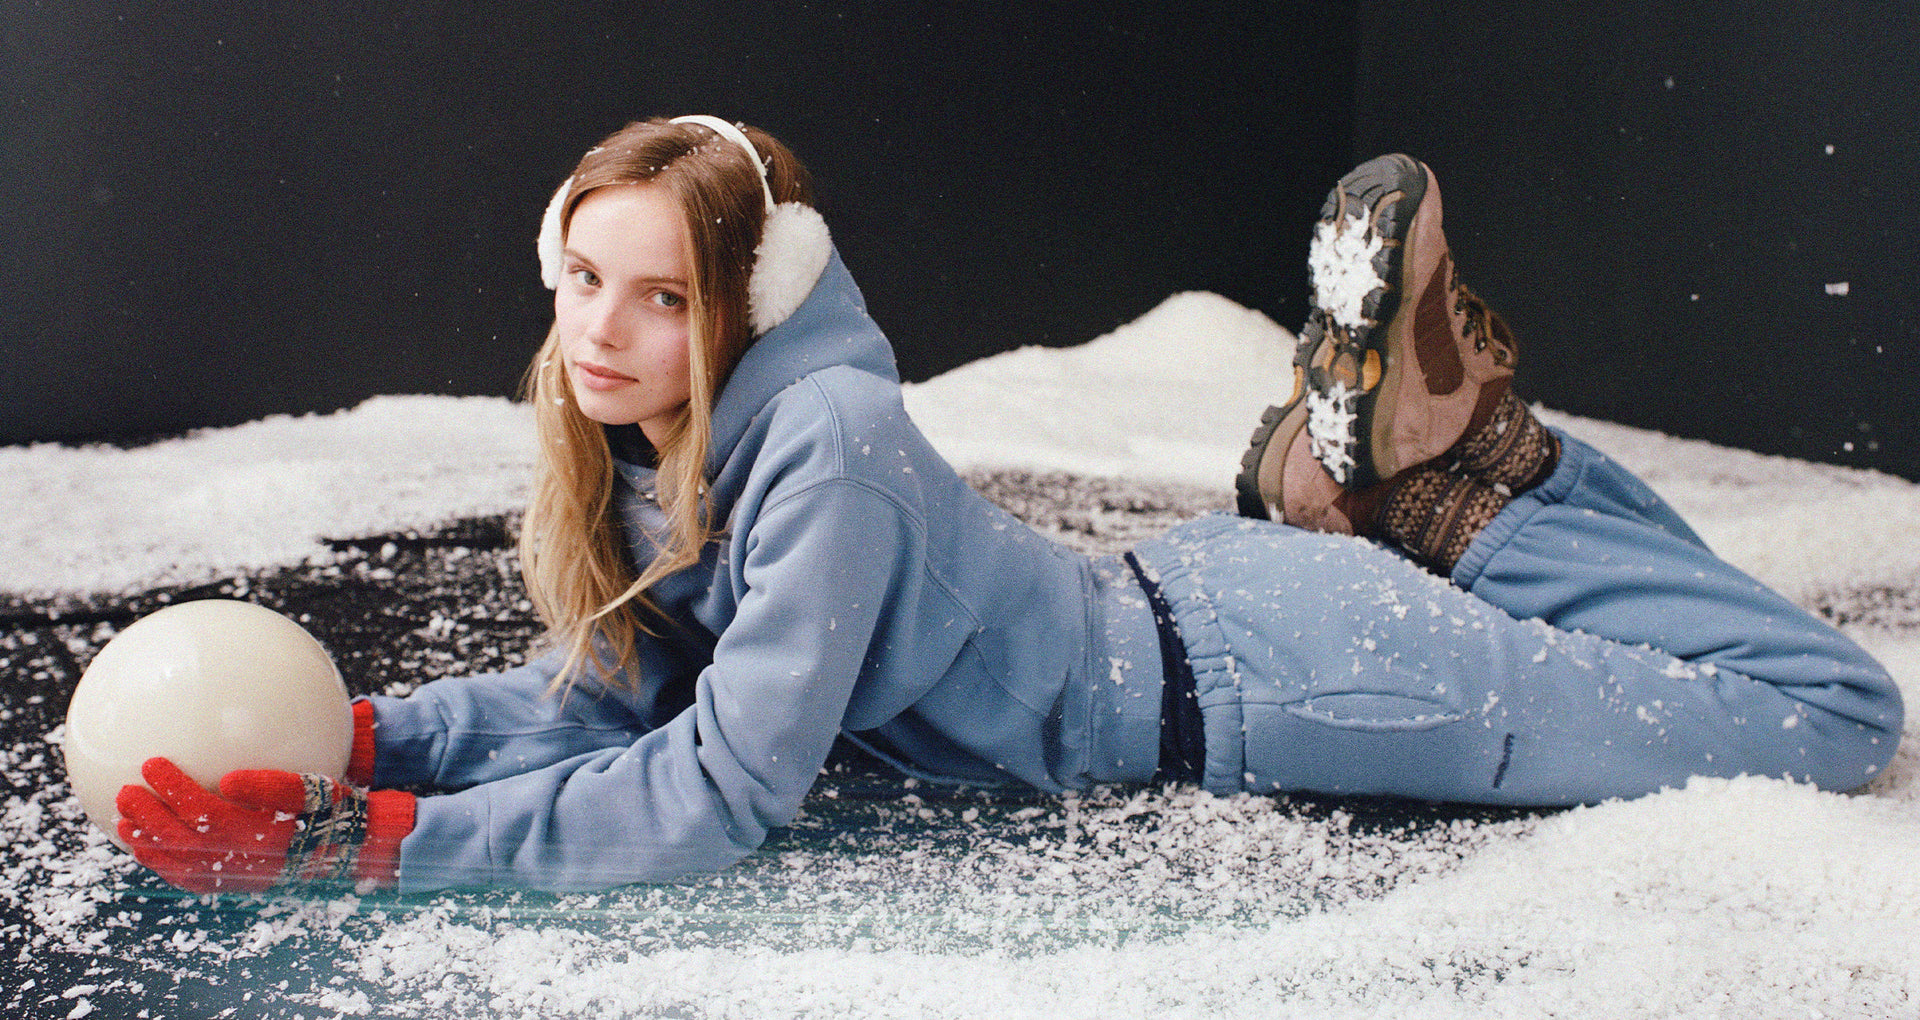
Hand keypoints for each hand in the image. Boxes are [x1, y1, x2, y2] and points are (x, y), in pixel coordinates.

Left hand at [116, 757, 412, 894]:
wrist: (346, 848)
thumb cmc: (329, 809)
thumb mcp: (312, 788)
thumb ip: (272, 784)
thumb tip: (227, 778)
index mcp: (256, 833)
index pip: (202, 809)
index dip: (172, 787)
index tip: (151, 762)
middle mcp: (239, 861)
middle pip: (180, 839)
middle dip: (147, 816)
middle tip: (124, 792)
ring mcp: (233, 877)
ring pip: (178, 864)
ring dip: (146, 843)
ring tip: (122, 823)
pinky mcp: (232, 886)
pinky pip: (188, 881)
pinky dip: (163, 866)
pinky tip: (149, 850)